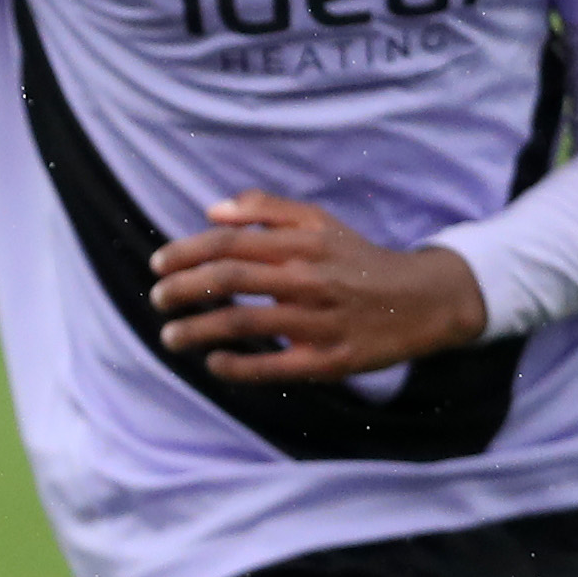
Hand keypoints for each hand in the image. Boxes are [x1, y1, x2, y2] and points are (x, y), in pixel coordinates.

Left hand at [147, 192, 485, 382]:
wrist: (421, 300)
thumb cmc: (358, 259)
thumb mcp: (320, 223)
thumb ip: (266, 210)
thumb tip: (212, 209)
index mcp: (303, 244)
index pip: (230, 244)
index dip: (186, 253)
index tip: (158, 265)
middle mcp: (308, 280)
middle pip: (229, 281)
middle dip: (182, 290)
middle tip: (156, 299)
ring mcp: (318, 322)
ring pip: (244, 324)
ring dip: (197, 331)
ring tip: (170, 336)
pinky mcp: (328, 360)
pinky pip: (273, 367)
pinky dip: (237, 367)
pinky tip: (213, 363)